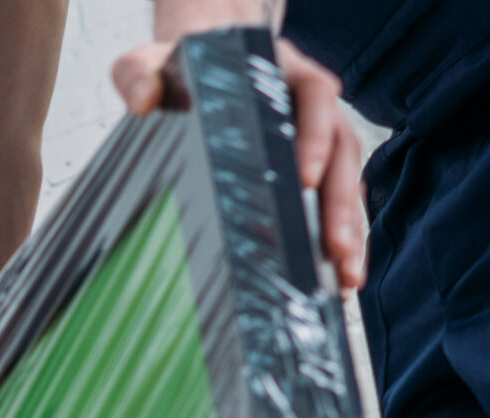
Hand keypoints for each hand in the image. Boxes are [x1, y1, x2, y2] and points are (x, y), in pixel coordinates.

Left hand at [109, 35, 365, 291]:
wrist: (197, 71)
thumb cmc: (179, 73)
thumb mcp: (149, 65)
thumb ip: (139, 74)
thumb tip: (141, 101)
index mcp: (284, 73)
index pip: (315, 97)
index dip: (315, 137)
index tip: (306, 181)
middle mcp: (312, 107)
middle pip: (342, 152)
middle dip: (340, 205)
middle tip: (337, 250)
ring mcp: (320, 141)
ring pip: (346, 184)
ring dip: (351, 232)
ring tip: (347, 279)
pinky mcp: (316, 173)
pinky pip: (337, 206)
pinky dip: (341, 242)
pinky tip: (339, 281)